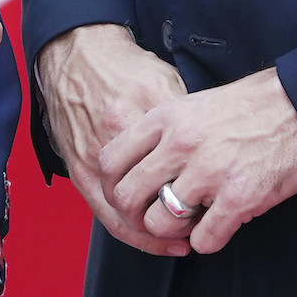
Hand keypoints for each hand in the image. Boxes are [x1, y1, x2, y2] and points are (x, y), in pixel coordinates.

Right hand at [34, 24, 192, 256]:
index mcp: (138, 110)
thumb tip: (209, 147)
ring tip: (182, 235)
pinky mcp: (79, 171)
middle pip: (155, 190)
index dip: (202, 184)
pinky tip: (153, 240)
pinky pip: (106, 216)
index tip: (220, 195)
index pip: (179, 162)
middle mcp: (113, 136)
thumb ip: (181, 115)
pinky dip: (132, 235)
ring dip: (158, 231)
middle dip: (182, 213)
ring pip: (130, 212)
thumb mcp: (162, 79)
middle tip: (205, 219)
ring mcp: (94, 157)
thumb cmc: (122, 68)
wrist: (77, 57)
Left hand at [100, 68, 296, 254]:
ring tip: (191, 221)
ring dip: (173, 231)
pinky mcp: (238, 198)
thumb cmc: (254, 105)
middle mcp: (181, 144)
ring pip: (160, 223)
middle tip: (157, 216)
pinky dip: (207, 241)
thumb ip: (166, 131)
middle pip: (128, 196)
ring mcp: (209, 171)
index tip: (130, 194)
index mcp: (166, 117)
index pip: (111, 160)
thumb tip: (144, 163)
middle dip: (138, 214)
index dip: (113, 185)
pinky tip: (218, 226)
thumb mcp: (196, 103)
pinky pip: (203, 240)